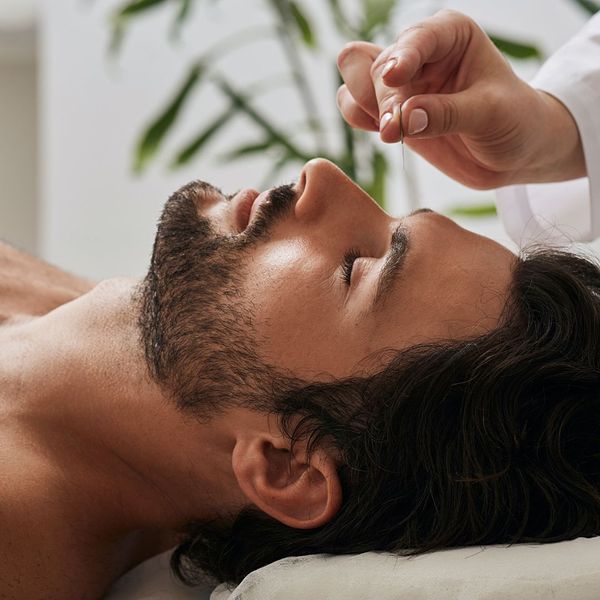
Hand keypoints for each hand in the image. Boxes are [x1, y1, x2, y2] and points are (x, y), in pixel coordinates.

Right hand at [336, 9, 584, 188]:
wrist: (513, 153)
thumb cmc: (514, 122)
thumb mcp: (490, 115)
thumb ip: (446, 114)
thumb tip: (401, 120)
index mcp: (450, 35)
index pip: (416, 39)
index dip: (402, 57)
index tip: (395, 78)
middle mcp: (420, 53)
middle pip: (376, 65)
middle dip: (383, 99)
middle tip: (396, 130)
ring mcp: (402, 83)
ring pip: (357, 82)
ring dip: (365, 107)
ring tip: (391, 132)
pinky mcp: (391, 111)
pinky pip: (355, 108)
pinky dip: (360, 120)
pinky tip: (385, 133)